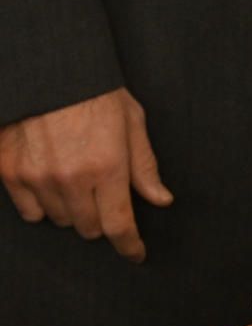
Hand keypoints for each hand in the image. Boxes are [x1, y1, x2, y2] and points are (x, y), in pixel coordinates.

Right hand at [0, 87, 170, 261]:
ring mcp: (36, 178)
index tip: (136, 254)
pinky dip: (42, 204)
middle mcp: (71, 179)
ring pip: (60, 220)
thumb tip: (161, 199)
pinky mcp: (9, 173)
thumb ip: (145, 167)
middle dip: (101, 218)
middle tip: (103, 193)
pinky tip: (50, 182)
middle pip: (89, 228)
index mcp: (107, 167)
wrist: (50, 71)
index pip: (119, 224)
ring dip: (72, 210)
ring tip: (76, 178)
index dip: (129, 245)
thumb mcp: (132, 122)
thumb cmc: (97, 93)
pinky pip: (29, 211)